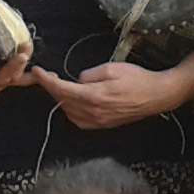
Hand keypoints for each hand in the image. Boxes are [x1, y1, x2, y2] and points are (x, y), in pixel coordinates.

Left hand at [34, 61, 178, 130]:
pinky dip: (72, 110)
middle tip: (49, 76)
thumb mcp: (111, 68)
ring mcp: (98, 121)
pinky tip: (75, 101)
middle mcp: (93, 112)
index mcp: (93, 96)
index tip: (36, 72)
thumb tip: (77, 81)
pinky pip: (79, 120)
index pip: (60, 89)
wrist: (157, 95)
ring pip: (69, 112)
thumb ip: (88, 75)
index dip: (45, 81)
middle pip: (62, 101)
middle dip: (52, 88)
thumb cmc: (137, 79)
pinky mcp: (103, 125)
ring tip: (63, 86)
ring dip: (62, 100)